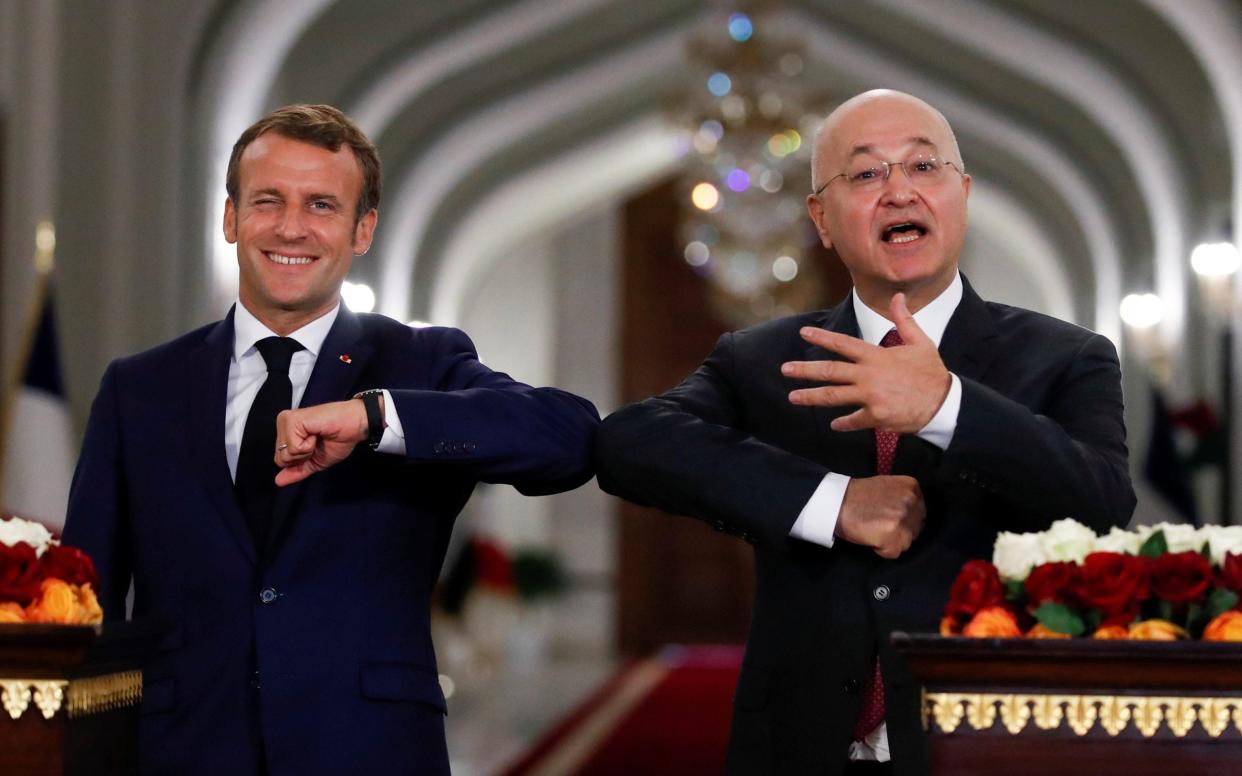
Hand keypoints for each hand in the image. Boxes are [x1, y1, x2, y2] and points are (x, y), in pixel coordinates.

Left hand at [273, 398, 369, 485]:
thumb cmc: (339, 438)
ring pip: (285, 454)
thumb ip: (297, 470)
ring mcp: (286, 421)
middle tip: (317, 442)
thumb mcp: (315, 461)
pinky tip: (316, 433)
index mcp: (288, 432)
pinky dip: (308, 446)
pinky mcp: (291, 420)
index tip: (316, 446)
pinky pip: (293, 448)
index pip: (280, 460)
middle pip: (280, 459)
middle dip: (302, 457)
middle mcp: (283, 423)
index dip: (301, 461)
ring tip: (317, 436)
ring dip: (306, 451)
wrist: (355, 425)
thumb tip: (278, 482)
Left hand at [781, 293, 950, 432]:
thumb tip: (898, 296)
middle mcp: (869, 375)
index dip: (822, 338)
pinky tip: (834, 424)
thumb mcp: (920, 342)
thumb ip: (904, 320)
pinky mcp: (875, 417)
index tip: (804, 333)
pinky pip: (852, 420)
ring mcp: (870, 397)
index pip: (843, 344)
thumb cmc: (931, 372)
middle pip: (830, 371)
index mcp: (876, 356)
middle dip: (805, 370)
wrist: (945, 403)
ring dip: (811, 397)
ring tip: (793, 397)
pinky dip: (842, 423)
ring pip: (833, 396)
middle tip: (785, 369)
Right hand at [836, 475, 925, 558]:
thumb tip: (912, 516)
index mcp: (911, 487)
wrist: (835, 502)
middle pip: (916, 529)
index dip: (905, 519)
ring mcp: (903, 519)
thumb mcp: (887, 486)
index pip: (920, 513)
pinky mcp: (893, 536)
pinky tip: (870, 537)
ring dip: (891, 541)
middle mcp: (911, 501)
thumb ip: (903, 497)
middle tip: (880, 525)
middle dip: (900, 531)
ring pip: (906, 542)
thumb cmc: (857, 496)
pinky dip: (882, 550)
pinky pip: (894, 552)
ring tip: (874, 530)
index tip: (889, 519)